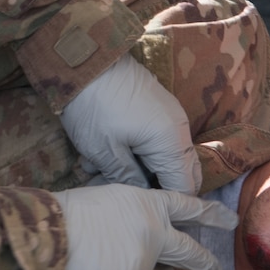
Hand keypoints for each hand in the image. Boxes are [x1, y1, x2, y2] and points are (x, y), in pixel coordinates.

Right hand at [52, 184, 234, 269]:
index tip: (229, 219)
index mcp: (144, 204)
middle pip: (188, 251)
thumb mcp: (103, 201)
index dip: (208, 213)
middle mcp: (154, 234)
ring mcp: (145, 267)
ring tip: (84, 268)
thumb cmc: (61, 216)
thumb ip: (127, 220)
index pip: (185, 206)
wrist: (43, 238)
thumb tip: (130, 247)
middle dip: (205, 262)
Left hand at [59, 54, 199, 191]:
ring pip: (161, 155)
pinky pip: (153, 138)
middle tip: (122, 193)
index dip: (166, 204)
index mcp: (171, 142)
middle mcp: (178, 128)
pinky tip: (100, 154)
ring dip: (135, 167)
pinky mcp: (155, 108)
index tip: (139, 209)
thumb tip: (142, 195)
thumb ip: (128, 178)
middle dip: (152, 186)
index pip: (184, 187)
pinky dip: (132, 150)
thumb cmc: (93, 106)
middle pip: (179, 171)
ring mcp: (168, 115)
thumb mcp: (105, 151)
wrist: (85, 60)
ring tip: (97, 169)